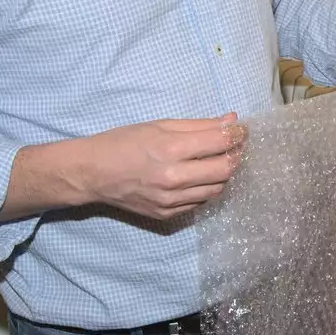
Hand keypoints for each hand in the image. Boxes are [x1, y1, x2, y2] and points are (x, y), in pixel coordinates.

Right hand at [77, 115, 245, 219]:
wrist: (92, 173)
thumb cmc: (123, 142)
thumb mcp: (159, 125)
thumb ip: (199, 125)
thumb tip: (231, 120)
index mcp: (170, 149)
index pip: (220, 144)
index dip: (238, 135)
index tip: (242, 130)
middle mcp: (173, 178)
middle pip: (225, 170)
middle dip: (235, 156)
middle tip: (235, 146)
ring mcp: (170, 200)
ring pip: (216, 189)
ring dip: (223, 174)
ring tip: (216, 161)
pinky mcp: (167, 214)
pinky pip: (199, 202)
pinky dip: (205, 188)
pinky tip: (197, 177)